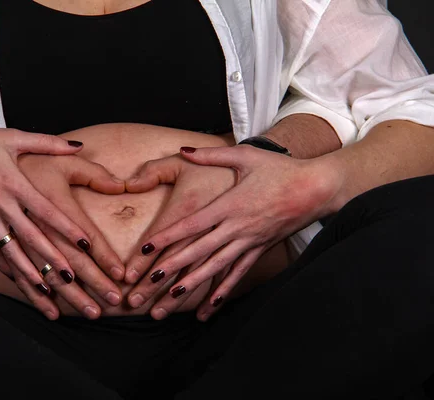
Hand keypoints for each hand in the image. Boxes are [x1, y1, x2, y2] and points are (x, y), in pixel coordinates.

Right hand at [0, 126, 123, 319]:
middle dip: (51, 259)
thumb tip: (79, 146)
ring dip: (29, 274)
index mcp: (13, 182)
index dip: (65, 227)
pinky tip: (22, 284)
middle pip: (29, 237)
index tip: (86, 243)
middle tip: (72, 278)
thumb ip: (48, 143)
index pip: (44, 210)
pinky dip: (7, 269)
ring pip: (10, 251)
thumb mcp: (13, 137)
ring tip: (48, 293)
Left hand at [125, 145, 340, 320]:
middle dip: (174, 267)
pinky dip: (224, 290)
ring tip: (173, 298)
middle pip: (200, 250)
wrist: (316, 188)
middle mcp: (237, 227)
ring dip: (195, 284)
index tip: (147, 249)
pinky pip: (239, 273)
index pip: (192, 224)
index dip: (169, 237)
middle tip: (151, 282)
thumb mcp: (246, 156)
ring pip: (217, 267)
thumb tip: (184, 149)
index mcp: (230, 204)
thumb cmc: (280, 169)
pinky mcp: (260, 249)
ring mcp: (249, 241)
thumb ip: (212, 154)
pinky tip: (210, 306)